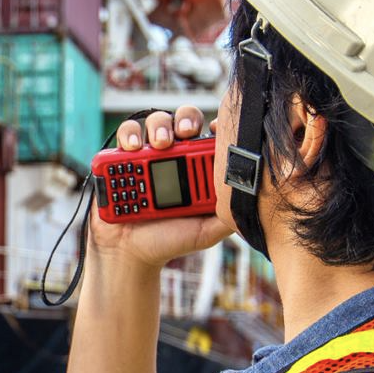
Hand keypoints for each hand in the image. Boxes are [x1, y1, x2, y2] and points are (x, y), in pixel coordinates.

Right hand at [90, 106, 231, 268]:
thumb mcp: (206, 232)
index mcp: (197, 168)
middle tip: (186, 134)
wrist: (131, 252)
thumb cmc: (170, 241)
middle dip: (186, 120)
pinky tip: (132, 148)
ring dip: (159, 126)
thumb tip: (250, 200)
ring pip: (156, 122)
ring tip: (159, 143)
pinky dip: (129, 136)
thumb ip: (227, 216)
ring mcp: (148, 154)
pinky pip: (126, 135)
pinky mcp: (122, 157)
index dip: (217, 126)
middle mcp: (174, 155)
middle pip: (183, 120)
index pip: (210, 137)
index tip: (218, 128)